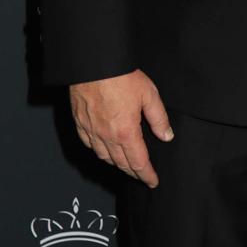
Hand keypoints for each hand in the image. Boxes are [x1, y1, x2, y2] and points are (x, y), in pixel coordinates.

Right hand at [69, 69, 173, 187]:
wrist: (93, 65)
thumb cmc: (122, 77)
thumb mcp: (149, 95)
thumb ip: (159, 118)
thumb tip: (166, 136)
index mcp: (126, 132)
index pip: (138, 162)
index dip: (147, 174)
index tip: (153, 181)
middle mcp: (106, 136)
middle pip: (121, 163)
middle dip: (133, 172)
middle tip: (142, 176)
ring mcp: (91, 131)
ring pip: (104, 157)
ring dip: (116, 164)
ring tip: (126, 165)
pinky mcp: (80, 123)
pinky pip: (89, 145)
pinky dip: (99, 152)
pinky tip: (104, 150)